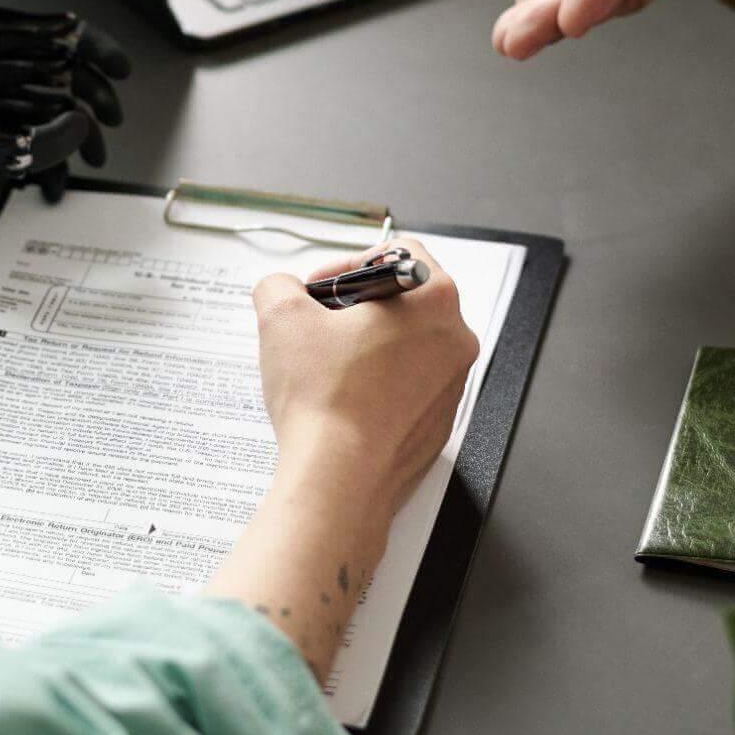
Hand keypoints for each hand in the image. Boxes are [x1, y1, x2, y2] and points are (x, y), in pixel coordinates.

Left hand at [0, 2, 130, 197]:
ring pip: (35, 102)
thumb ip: (4, 138)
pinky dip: (34, 153)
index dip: (91, 49)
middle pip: (49, 69)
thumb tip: (70, 132)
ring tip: (81, 166)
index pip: (45, 31)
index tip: (118, 71)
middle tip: (107, 132)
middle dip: (86, 102)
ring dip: (64, 135)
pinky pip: (11, 128)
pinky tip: (46, 180)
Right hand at [203, 239, 477, 675]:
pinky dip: (376, 386)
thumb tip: (280, 290)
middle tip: (317, 326)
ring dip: (367, 347)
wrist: (339, 481)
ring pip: (408, 347)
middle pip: (406, 300)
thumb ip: (278, 285)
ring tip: (324, 367)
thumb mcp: (282, 317)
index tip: (320, 292)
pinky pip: (407, 389)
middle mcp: (456, 341)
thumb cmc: (323, 398)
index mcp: (434, 300)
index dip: (350, 264)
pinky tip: (340, 402)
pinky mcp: (438, 425)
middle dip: (357, 307)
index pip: (401, 253)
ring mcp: (452, 387)